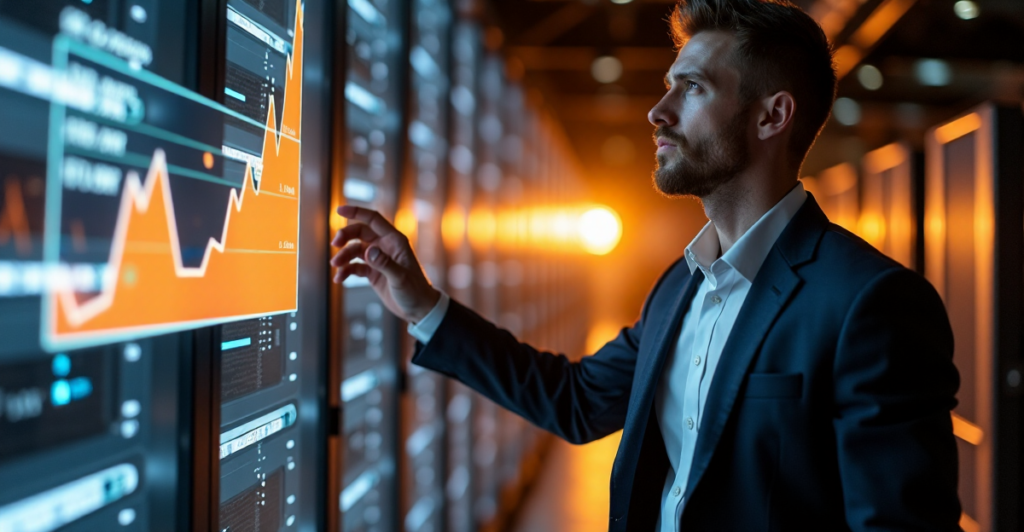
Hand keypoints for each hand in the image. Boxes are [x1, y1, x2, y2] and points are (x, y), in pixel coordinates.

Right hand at [330, 205, 439, 322]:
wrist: (418, 309)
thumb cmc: (415, 291)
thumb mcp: (400, 278)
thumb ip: (384, 263)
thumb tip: (368, 250)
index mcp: (395, 241)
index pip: (373, 220)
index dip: (357, 212)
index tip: (339, 210)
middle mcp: (385, 246)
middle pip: (360, 232)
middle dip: (345, 236)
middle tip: (334, 244)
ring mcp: (378, 258)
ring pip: (355, 249)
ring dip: (343, 256)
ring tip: (336, 266)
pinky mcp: (373, 272)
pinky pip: (355, 266)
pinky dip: (345, 270)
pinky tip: (339, 278)